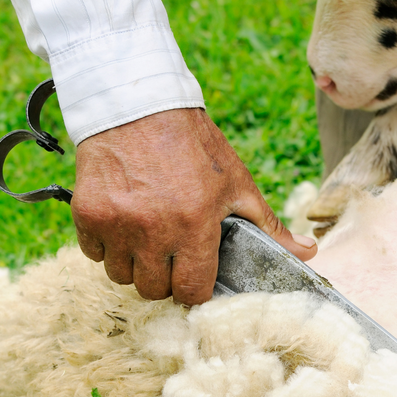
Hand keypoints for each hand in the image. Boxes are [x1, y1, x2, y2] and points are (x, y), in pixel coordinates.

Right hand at [71, 108, 315, 305]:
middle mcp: (152, 231)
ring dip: (134, 266)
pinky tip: (123, 225)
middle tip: (171, 256)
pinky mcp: (87, 214)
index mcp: (195, 226)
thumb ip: (270, 225)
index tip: (195, 277)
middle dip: (165, 279)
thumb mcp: (238, 182)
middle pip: (153, 290)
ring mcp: (116, 224)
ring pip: (121, 277)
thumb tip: (309, 252)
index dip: (195, 289)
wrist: (139, 104)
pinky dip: (106, 247)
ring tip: (147, 239)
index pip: (191, 291)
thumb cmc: (195, 145)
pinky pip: (93, 254)